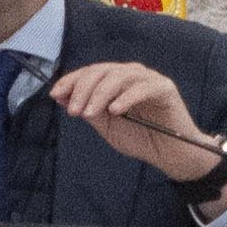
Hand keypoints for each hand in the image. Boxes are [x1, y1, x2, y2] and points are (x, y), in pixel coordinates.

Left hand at [53, 62, 226, 209]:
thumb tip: (63, 97)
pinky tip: (115, 110)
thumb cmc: (141, 138)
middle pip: (102, 71)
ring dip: (100, 94)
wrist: (170, 154)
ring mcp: (149, 79)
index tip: (56, 94)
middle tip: (74, 111)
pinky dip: (126, 97)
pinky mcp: (164, 89)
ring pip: (119, 76)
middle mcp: (132, 74)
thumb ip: (88, 110)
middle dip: (83, 89)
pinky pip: (142, 88)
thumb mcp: (107, 126)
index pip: (91, 72)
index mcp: (117, 80)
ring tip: (90, 113)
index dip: (72, 80)